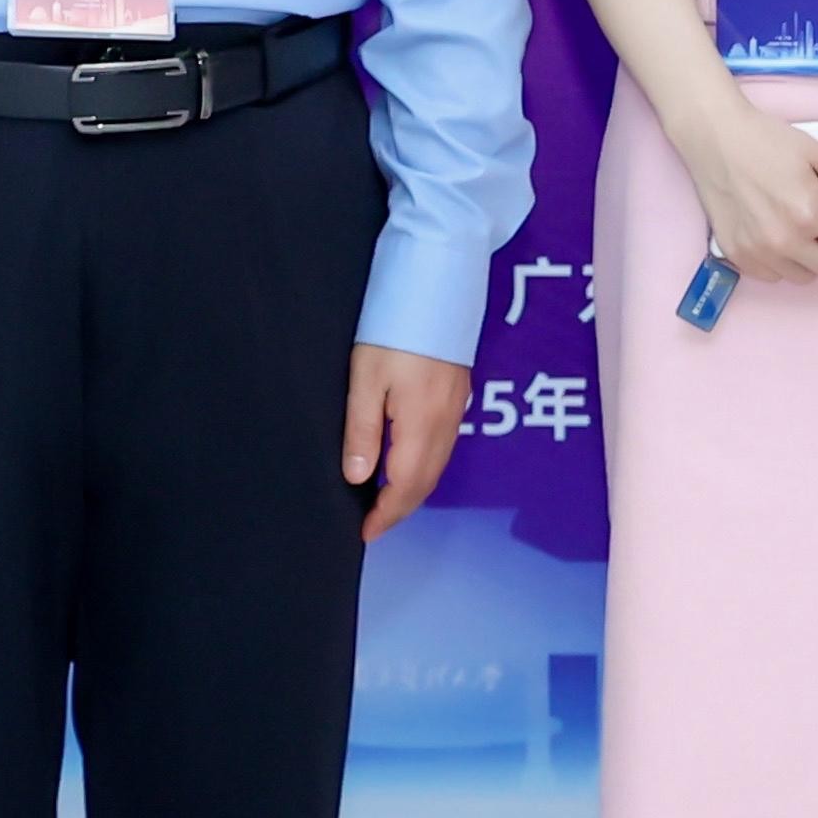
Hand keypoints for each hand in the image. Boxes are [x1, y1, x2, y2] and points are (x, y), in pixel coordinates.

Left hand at [345, 343, 467, 537]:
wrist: (439, 284)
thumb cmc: (395, 328)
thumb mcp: (365, 379)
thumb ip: (362, 431)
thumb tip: (358, 478)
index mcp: (420, 425)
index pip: (405, 487)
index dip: (387, 515)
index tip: (366, 533)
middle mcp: (445, 424)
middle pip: (426, 482)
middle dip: (401, 508)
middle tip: (374, 523)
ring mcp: (457, 409)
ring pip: (438, 466)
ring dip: (414, 489)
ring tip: (386, 500)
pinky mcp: (459, 395)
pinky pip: (444, 447)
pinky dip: (425, 467)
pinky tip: (408, 463)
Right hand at [672, 88, 817, 287]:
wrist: (713, 139)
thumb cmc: (766, 140)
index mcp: (810, 211)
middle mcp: (785, 239)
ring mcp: (760, 253)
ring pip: (807, 277)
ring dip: (813, 258)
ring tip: (798, 223)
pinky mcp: (739, 258)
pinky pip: (777, 276)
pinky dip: (785, 261)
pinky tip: (775, 231)